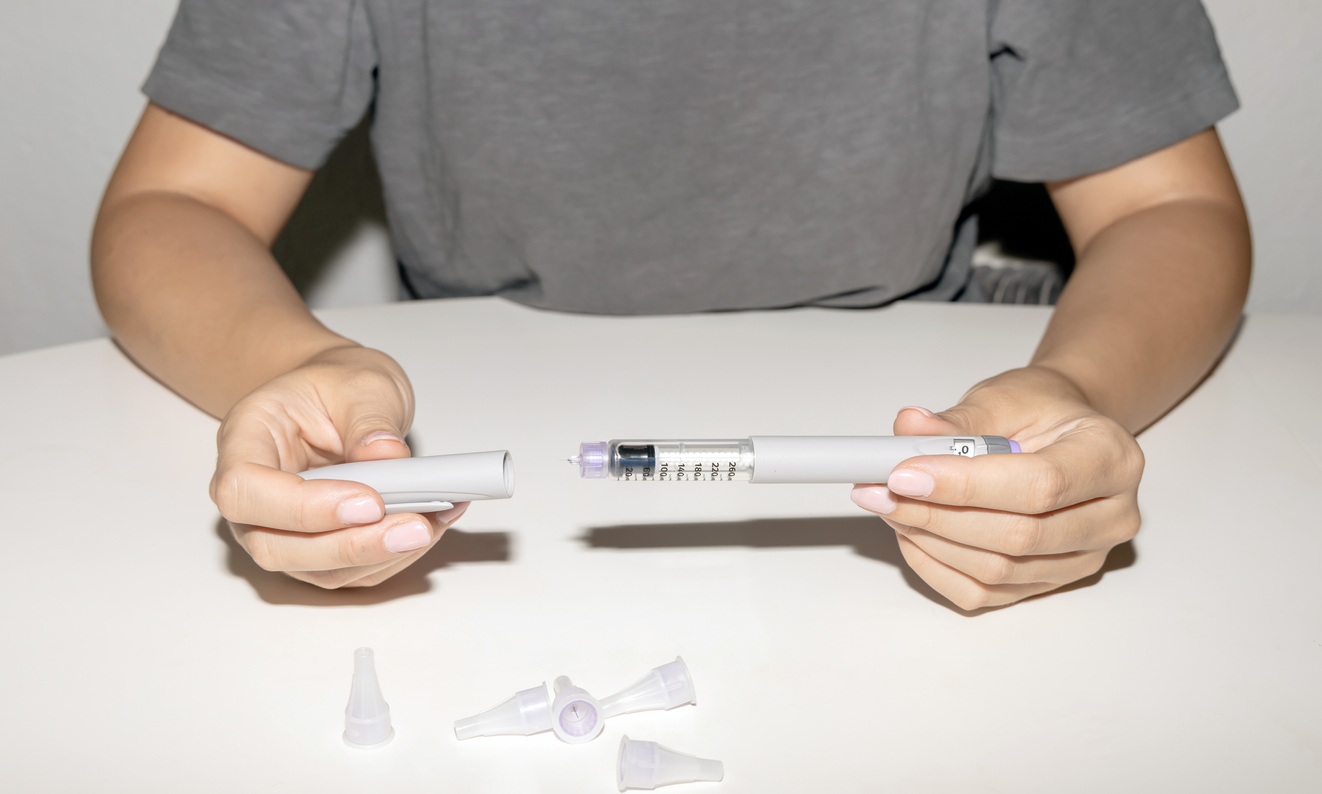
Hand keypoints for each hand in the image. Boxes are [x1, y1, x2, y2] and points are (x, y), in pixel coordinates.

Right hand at [210, 345, 466, 587]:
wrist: (343, 400)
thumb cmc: (337, 387)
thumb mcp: (359, 382)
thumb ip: (369, 418)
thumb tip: (386, 455)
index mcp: (245, 441)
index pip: (244, 491)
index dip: (302, 507)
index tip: (368, 501)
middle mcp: (253, 497)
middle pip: (275, 547)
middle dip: (350, 546)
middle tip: (413, 527)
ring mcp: (281, 530)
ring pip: (317, 570)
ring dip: (380, 556)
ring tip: (432, 524)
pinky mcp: (318, 551)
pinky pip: (351, 572)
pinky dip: (395, 557)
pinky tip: (431, 526)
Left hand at [850, 367, 1143, 609]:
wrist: (1061, 432)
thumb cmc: (1040, 412)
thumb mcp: (1003, 397)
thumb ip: (957, 420)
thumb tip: (909, 429)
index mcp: (1111, 459)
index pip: (1039, 485)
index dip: (965, 485)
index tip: (905, 473)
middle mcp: (1111, 516)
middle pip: (1018, 535)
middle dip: (937, 514)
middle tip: (881, 490)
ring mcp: (1084, 557)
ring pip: (997, 570)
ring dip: (930, 540)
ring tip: (888, 505)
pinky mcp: (1049, 583)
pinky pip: (984, 593)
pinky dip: (936, 566)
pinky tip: (910, 533)